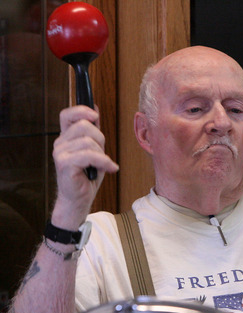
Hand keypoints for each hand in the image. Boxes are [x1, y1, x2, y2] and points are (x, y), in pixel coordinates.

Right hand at [51, 105, 118, 229]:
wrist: (78, 199)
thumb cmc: (86, 177)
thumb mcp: (94, 151)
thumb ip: (93, 133)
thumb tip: (95, 111)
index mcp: (66, 138)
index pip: (67, 115)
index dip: (81, 110)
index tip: (95, 115)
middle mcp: (60, 143)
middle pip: (85, 126)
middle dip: (100, 139)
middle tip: (103, 154)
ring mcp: (60, 152)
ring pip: (89, 141)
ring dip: (102, 154)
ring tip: (103, 165)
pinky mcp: (64, 163)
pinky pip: (89, 155)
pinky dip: (104, 162)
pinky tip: (110, 169)